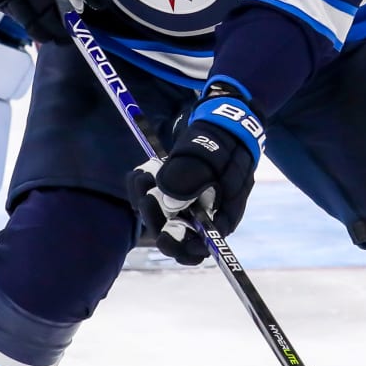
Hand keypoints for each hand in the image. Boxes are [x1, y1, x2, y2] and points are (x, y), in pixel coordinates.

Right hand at [0, 0, 106, 41]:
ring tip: (43, 26)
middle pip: (28, 19)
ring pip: (14, 11)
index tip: (68, 37)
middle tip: (57, 37)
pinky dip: (13, 6)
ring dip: (29, 20)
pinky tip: (25, 8)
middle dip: (44, 30)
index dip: (58, 30)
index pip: (45, 17)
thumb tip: (97, 6)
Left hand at [128, 85, 264, 264]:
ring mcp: (186, 204)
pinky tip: (143, 172)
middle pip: (176, 236)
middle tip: (146, 198)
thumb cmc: (221, 138)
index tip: (163, 234)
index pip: (201, 247)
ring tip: (143, 175)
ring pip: (159, 218)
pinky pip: (150, 200)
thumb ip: (190, 175)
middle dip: (156, 219)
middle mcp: (204, 215)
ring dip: (145, 202)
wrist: (220, 118)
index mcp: (223, 215)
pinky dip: (142, 188)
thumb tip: (167, 200)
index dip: (181, 247)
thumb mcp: (208, 152)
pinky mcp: (171, 192)